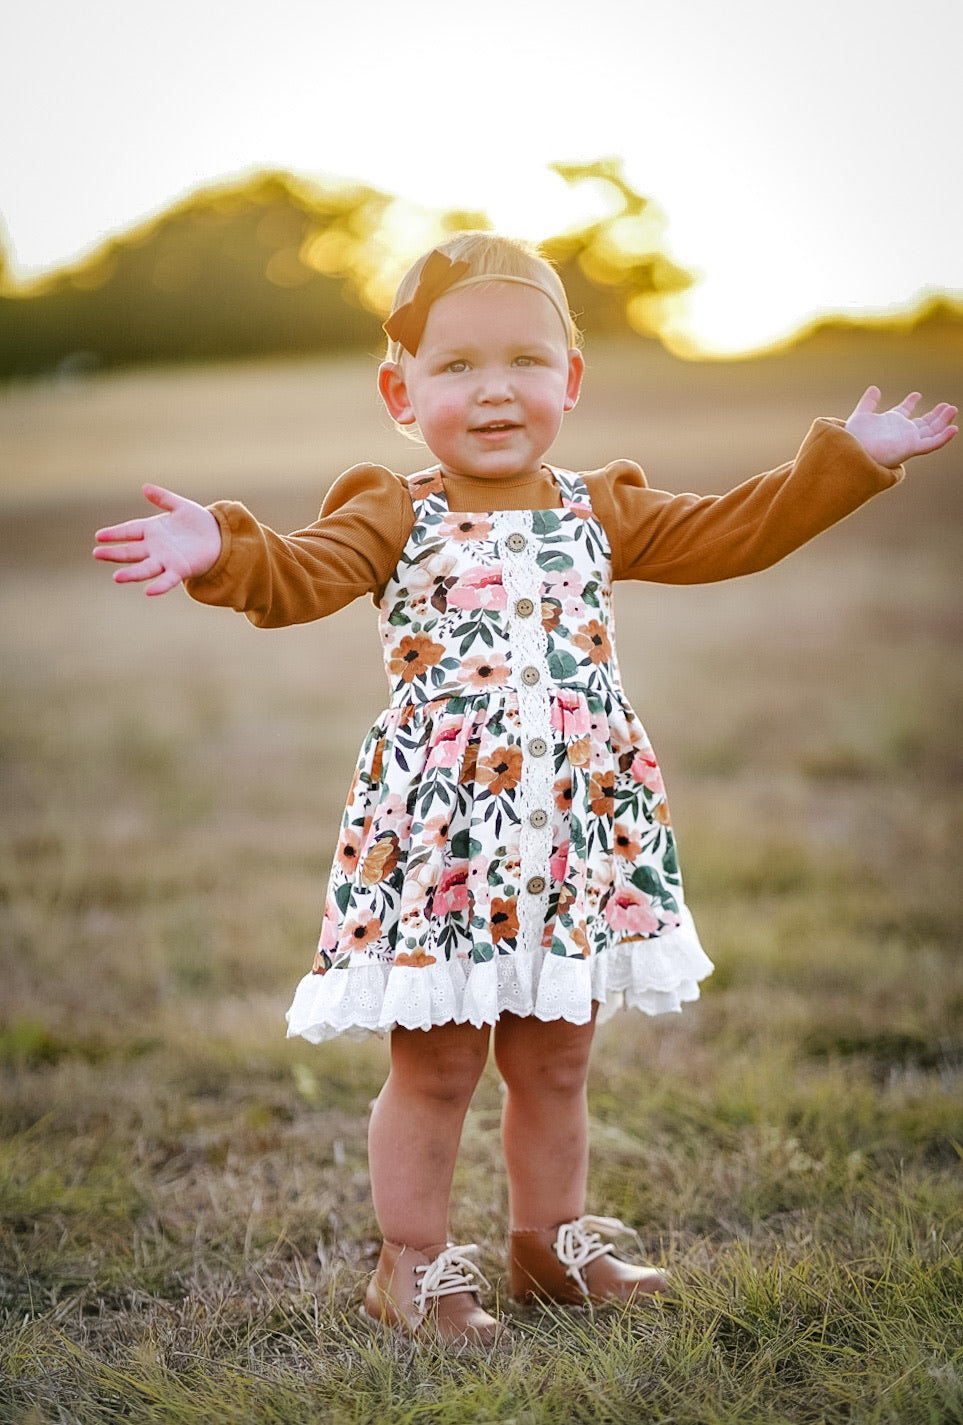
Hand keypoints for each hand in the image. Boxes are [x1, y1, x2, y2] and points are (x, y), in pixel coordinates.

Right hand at [93, 484, 221, 595]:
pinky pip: (167, 580)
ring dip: (131, 573)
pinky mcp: (180, 570)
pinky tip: (149, 591)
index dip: (115, 533)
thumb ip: (163, 498)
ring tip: (116, 577)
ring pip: (145, 568)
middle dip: (115, 553)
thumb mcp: (180, 506)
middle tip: (97, 554)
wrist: (220, 537)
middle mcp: (155, 547)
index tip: (99, 536)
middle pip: (131, 551)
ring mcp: (166, 560)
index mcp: (152, 530)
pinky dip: (159, 586)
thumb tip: (144, 487)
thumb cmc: (198, 522)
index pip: (129, 531)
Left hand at [844, 387, 957, 467]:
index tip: (916, 394)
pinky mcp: (911, 449)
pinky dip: (943, 437)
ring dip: (943, 421)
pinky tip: (953, 428)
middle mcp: (901, 433)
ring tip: (952, 409)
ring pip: (931, 431)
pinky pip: (931, 444)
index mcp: (890, 423)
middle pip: (923, 423)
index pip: (904, 411)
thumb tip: (874, 388)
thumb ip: (869, 402)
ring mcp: (908, 441)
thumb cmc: (854, 438)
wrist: (852, 452)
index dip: (910, 403)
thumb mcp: (862, 414)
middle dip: (936, 415)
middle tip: (946, 405)